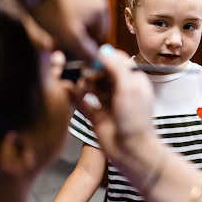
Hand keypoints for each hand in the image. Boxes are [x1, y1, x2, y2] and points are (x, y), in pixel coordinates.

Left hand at [30, 0, 110, 61]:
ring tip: (49, 20)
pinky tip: (48, 5)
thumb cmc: (52, 7)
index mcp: (101, 9)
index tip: (68, 45)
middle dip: (74, 29)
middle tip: (56, 35)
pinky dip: (60, 2)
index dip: (83, 43)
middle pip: (88, 20)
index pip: (99, 35)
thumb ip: (87, 52)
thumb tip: (96, 62)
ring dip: (67, 17)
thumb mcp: (71, 38)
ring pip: (78, 8)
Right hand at [75, 46, 155, 163]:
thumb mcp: (128, 86)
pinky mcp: (97, 116)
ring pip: (91, 86)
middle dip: (92, 71)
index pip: (116, 60)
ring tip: (81, 88)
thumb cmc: (135, 120)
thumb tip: (102, 50)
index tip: (93, 59)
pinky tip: (67, 90)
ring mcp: (108, 103)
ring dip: (84, 83)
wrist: (132, 151)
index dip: (103, 58)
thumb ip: (115, 66)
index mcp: (133, 80)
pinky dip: (75, 96)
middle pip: (102, 72)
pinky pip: (83, 102)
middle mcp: (121, 90)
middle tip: (87, 76)